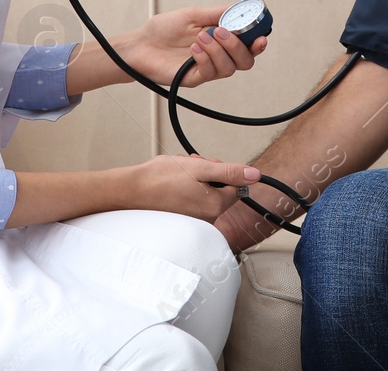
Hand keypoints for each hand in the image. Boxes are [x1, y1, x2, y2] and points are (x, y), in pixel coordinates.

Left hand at [122, 5, 267, 87]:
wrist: (140, 44)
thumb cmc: (163, 30)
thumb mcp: (193, 15)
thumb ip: (216, 14)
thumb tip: (237, 8)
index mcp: (221, 41)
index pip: (248, 45)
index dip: (258, 42)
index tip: (261, 35)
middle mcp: (218, 56)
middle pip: (245, 61)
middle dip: (239, 46)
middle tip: (220, 32)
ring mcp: (207, 69)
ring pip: (229, 68)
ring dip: (218, 50)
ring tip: (200, 37)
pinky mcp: (194, 79)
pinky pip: (210, 73)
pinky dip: (205, 58)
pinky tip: (193, 49)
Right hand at [126, 154, 260, 220]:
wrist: (132, 190)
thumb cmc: (161, 179)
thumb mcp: (200, 168)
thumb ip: (229, 172)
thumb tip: (255, 175)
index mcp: (215, 206)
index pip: (235, 185)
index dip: (223, 171)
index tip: (208, 165)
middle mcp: (207, 219)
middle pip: (220, 190)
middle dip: (209, 174)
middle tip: (192, 165)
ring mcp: (194, 221)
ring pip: (206, 193)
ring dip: (196, 179)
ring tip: (179, 173)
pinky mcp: (183, 220)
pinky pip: (193, 200)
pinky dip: (186, 189)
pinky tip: (174, 182)